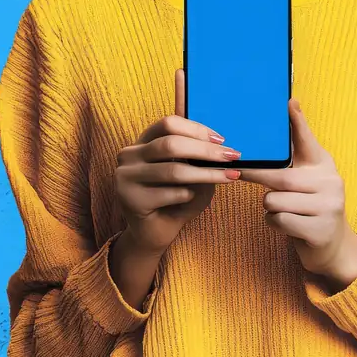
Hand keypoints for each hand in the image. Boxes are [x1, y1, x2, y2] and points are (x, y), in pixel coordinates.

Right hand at [114, 69, 240, 256]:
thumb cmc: (176, 198)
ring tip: (228, 177)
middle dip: (205, 150)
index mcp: (142, 142)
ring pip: (173, 170)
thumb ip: (197, 154)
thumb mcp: (189, 171)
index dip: (196, 129)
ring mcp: (125, 177)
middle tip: (231, 156)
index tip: (221, 139)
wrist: (154, 233)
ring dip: (206, 174)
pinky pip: (169, 194)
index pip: (168, 123)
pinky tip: (191, 198)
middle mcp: (129, 155)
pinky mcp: (130, 200)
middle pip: (170, 144)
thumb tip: (221, 142)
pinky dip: (187, 195)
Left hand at [239, 98, 356, 289]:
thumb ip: (294, 160)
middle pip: (280, 177)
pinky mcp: (320, 230)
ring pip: (275, 200)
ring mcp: (328, 207)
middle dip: (256, 177)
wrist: (334, 247)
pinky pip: (279, 221)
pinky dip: (274, 223)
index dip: (297, 122)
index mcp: (324, 165)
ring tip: (282, 210)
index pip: (308, 140)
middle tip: (238, 173)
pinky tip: (287, 225)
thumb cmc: (310, 207)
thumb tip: (273, 133)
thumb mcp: (308, 181)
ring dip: (269, 207)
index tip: (288, 102)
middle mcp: (330, 182)